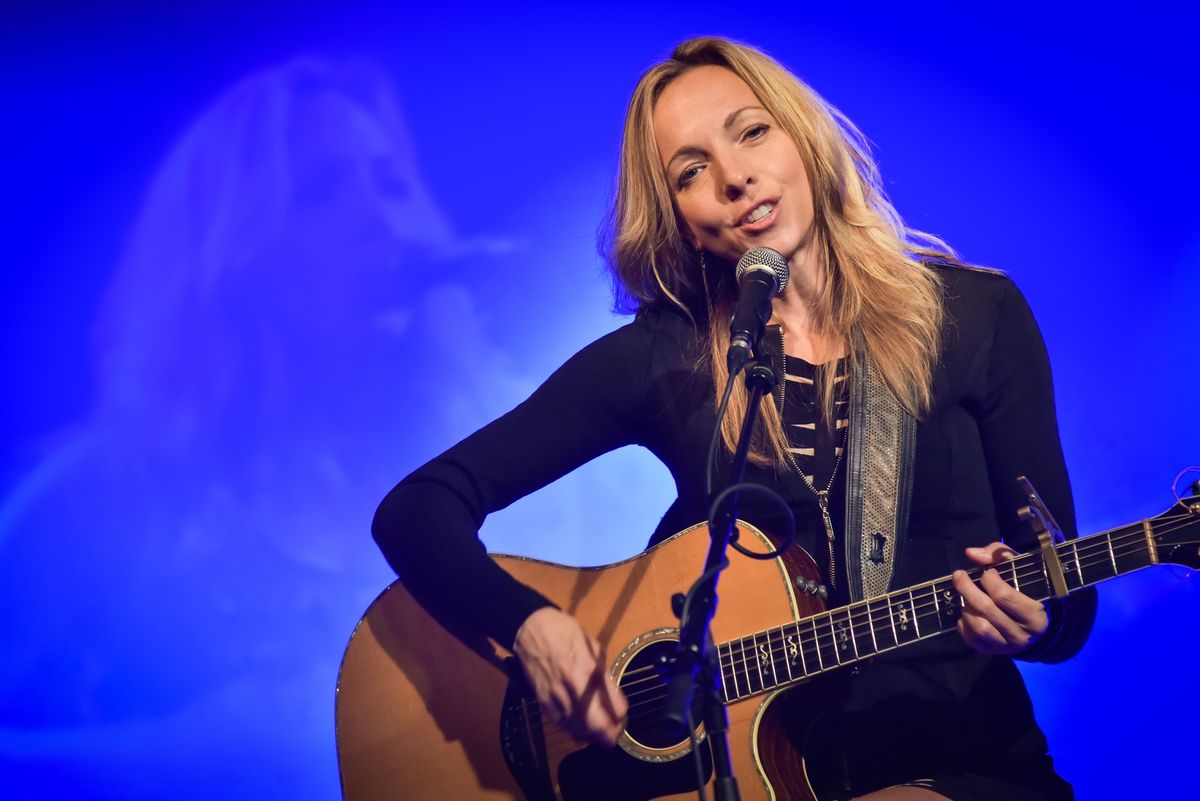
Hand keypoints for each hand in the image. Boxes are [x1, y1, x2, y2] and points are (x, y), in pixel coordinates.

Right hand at [512, 607, 627, 746]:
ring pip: (579, 731)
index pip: (616, 707)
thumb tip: (613, 700)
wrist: (532, 630)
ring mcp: (558, 697)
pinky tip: (579, 727)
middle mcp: (576, 687)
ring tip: (597, 733)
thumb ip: (604, 675)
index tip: (620, 715)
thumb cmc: (566, 634)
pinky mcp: (543, 702)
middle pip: (599, 726)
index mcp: (592, 670)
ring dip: (591, 736)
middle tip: (613, 735)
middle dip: (609, 735)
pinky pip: (562, 725)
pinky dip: (573, 730)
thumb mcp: (594, 648)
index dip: (621, 715)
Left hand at [953, 542, 1047, 655]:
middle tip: (958, 575)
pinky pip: (971, 639)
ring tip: (966, 598)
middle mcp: (1022, 635)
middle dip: (967, 588)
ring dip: (967, 608)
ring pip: (979, 627)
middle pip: (987, 609)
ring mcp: (1006, 647)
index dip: (989, 579)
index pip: (1004, 596)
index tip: (986, 572)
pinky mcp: (992, 653)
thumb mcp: (1020, 569)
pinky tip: (968, 613)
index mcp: (1034, 615)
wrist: (1034, 629)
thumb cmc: (1025, 593)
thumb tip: (972, 554)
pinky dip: (964, 624)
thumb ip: (999, 556)